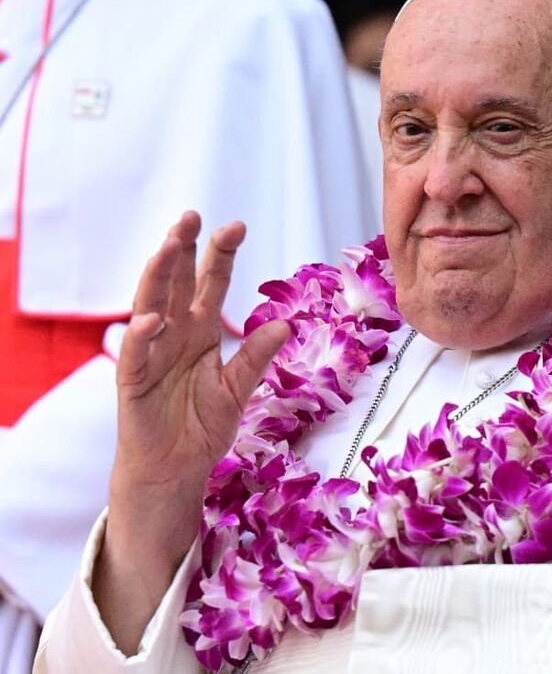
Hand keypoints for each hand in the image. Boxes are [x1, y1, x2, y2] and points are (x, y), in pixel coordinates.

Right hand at [112, 211, 286, 493]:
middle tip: (191, 215)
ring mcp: (150, 355)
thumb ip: (256, 357)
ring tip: (168, 246)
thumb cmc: (201, 426)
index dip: (220, 256)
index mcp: (200, 331)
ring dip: (156, 276)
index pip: (209, 284)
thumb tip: (285, 323)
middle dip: (182, 249)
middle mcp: (173, 335)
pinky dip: (141, 336)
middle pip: (175, 283)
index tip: (236, 226)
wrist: (175, 469)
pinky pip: (135, 355)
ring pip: (149, 306)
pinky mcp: (133, 382)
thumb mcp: (238, 388)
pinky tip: (151, 319)